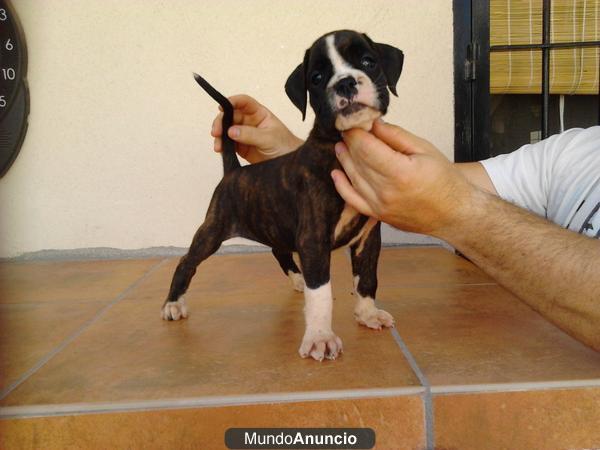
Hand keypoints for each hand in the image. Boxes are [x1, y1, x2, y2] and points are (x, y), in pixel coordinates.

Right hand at [211, 95, 303, 163]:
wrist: (289, 164)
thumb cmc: (285, 146)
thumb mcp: (269, 138)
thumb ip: (250, 134)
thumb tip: (231, 131)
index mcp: (259, 113)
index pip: (244, 102)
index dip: (232, 101)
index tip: (222, 107)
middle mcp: (249, 122)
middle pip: (230, 116)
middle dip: (221, 122)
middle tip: (216, 132)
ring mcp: (244, 134)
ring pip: (226, 130)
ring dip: (219, 136)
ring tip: (218, 146)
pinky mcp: (241, 147)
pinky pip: (228, 143)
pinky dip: (222, 146)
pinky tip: (220, 149)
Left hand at [331, 121, 475, 237]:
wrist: (454, 214)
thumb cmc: (445, 181)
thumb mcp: (424, 149)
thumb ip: (395, 136)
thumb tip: (373, 123)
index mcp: (401, 173)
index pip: (366, 147)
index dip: (354, 132)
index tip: (350, 121)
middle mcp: (386, 192)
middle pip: (357, 161)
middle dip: (350, 143)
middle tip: (347, 129)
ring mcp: (380, 206)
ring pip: (353, 177)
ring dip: (345, 159)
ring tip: (342, 145)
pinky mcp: (378, 215)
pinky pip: (353, 200)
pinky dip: (342, 186)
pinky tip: (336, 173)